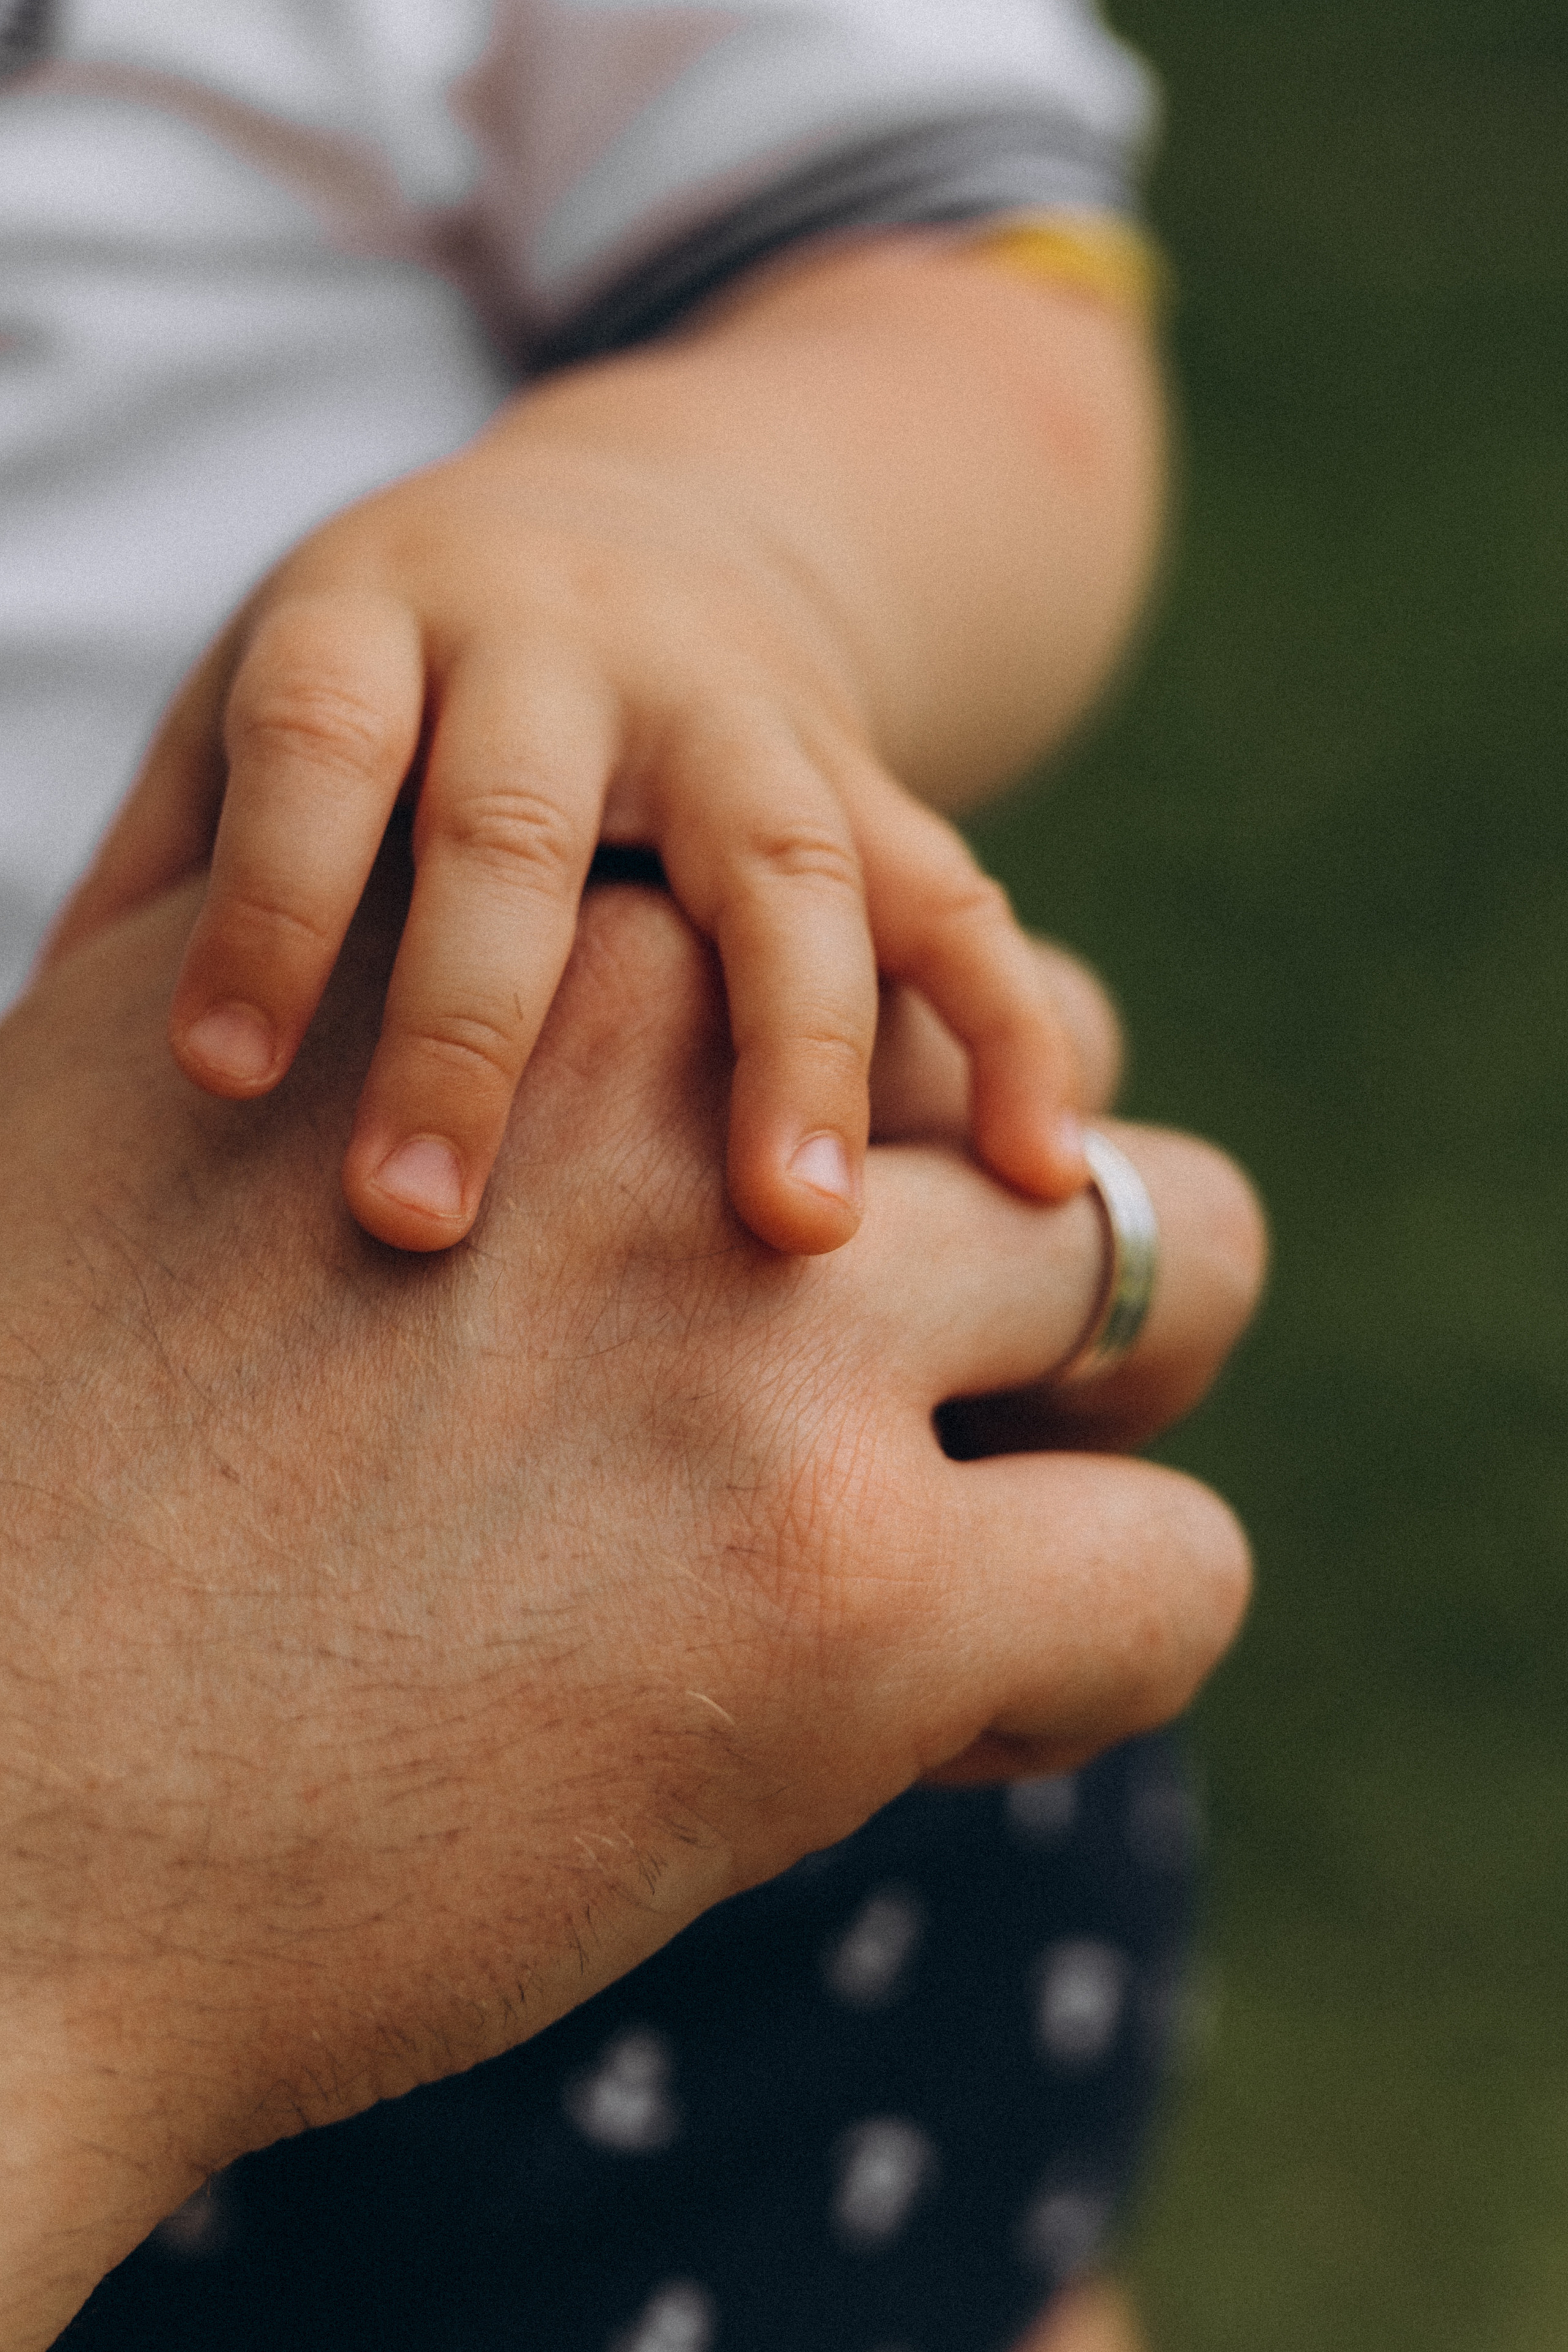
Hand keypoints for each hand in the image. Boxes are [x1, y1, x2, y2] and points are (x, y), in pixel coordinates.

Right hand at [0, 867, 1256, 2346]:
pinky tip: (950, 1734)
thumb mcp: (164, 1128)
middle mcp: (666, 1102)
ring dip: (1133, 1380)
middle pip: (1035, 1026)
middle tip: (975, 1358)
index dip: (853, 1075)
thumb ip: (356, 1018)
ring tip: (1030, 1512)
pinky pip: (1172, 1568)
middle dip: (1028, 1189)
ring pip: (1185, 1246)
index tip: (797, 1226)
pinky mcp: (845, 1609)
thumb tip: (460, 998)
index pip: (837, 918)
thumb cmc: (32, 1485)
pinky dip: (1108, 1648)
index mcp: (519, 970)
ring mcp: (771, 1339)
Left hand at [43, 236, 1165, 1258]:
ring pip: (778, 862)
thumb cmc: (408, 687)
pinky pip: (961, 900)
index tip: (213, 1083)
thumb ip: (186, 867)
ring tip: (797, 1232)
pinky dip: (1015, 1030)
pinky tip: (1050, 1177)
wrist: (648, 532)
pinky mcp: (873, 782)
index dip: (263, 900)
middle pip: (518, 821)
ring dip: (793, 1045)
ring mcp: (740, 713)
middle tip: (419, 1223)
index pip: (315, 744)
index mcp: (383, 616)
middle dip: (474, 1021)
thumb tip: (56, 1086)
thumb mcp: (275, 707)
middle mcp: (565, 646)